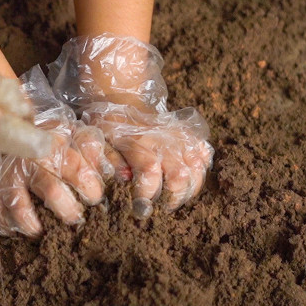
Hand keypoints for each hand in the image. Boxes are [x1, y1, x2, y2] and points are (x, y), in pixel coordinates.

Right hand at [0, 67, 110, 236]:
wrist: (3, 123)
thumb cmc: (47, 136)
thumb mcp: (73, 134)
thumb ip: (95, 151)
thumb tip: (122, 174)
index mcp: (54, 144)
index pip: (77, 168)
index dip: (90, 188)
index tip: (95, 198)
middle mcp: (30, 160)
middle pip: (51, 191)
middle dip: (68, 211)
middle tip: (76, 219)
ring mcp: (7, 174)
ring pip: (21, 208)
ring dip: (35, 225)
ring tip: (45, 232)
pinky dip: (7, 226)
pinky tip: (16, 231)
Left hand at [48, 34, 213, 217]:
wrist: (122, 95)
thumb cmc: (108, 123)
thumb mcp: (101, 140)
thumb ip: (111, 160)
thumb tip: (125, 178)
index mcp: (139, 144)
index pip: (149, 175)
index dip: (147, 196)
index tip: (140, 210)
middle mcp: (163, 142)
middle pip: (181, 177)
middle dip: (173, 198)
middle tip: (162, 207)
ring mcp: (179, 138)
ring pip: (197, 169)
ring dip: (190, 190)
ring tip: (175, 197)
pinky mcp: (188, 135)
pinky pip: (205, 154)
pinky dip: (202, 169)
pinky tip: (190, 179)